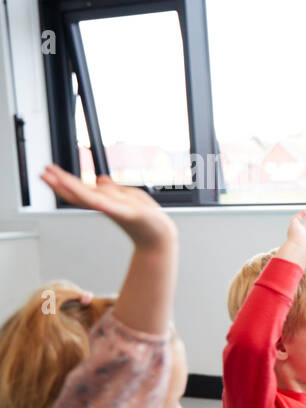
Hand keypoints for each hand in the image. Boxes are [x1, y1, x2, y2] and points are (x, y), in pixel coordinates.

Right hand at [40, 164, 175, 249]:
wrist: (161, 236)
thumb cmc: (146, 218)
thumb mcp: (128, 197)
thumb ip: (113, 189)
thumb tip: (99, 178)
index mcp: (106, 202)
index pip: (80, 190)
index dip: (63, 181)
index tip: (49, 171)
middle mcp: (107, 206)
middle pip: (79, 193)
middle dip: (61, 183)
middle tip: (43, 173)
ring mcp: (117, 210)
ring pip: (91, 198)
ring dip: (74, 188)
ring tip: (58, 180)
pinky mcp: (130, 214)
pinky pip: (113, 207)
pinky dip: (102, 203)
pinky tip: (94, 198)